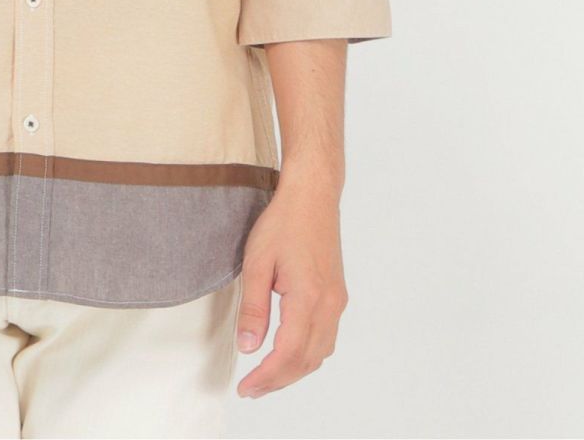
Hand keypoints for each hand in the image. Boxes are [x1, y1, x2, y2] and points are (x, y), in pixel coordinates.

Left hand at [234, 175, 347, 399]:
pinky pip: (326, 337)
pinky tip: (288, 352)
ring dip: (294, 370)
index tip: (246, 388)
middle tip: (251, 389)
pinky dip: (307, 353)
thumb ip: (253, 308)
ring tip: (266, 376)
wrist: (313, 195)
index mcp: (309, 298)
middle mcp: (329, 305)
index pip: (289, 354)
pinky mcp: (338, 295)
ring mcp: (337, 301)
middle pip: (307, 360)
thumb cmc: (283, 222)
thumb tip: (248, 347)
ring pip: (320, 352)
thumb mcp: (257, 262)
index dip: (267, 377)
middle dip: (278, 380)